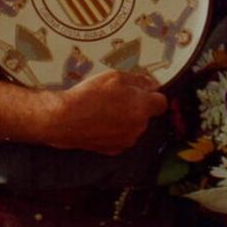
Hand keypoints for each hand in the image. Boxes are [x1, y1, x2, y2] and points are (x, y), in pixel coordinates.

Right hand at [49, 71, 166, 154]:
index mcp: (142, 108)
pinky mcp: (113, 150)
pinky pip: (121, 137)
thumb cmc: (89, 95)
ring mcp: (126, 141)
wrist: (64, 119)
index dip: (152, 95)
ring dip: (126, 119)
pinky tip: (100, 122)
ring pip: (133, 127)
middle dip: (137, 106)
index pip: (161, 103)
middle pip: (146, 115)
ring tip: (105, 109)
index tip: (142, 91)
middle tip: (117, 97)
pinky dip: (115, 131)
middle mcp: (138, 127)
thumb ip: (139, 80)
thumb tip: (152, 84)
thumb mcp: (115, 77)